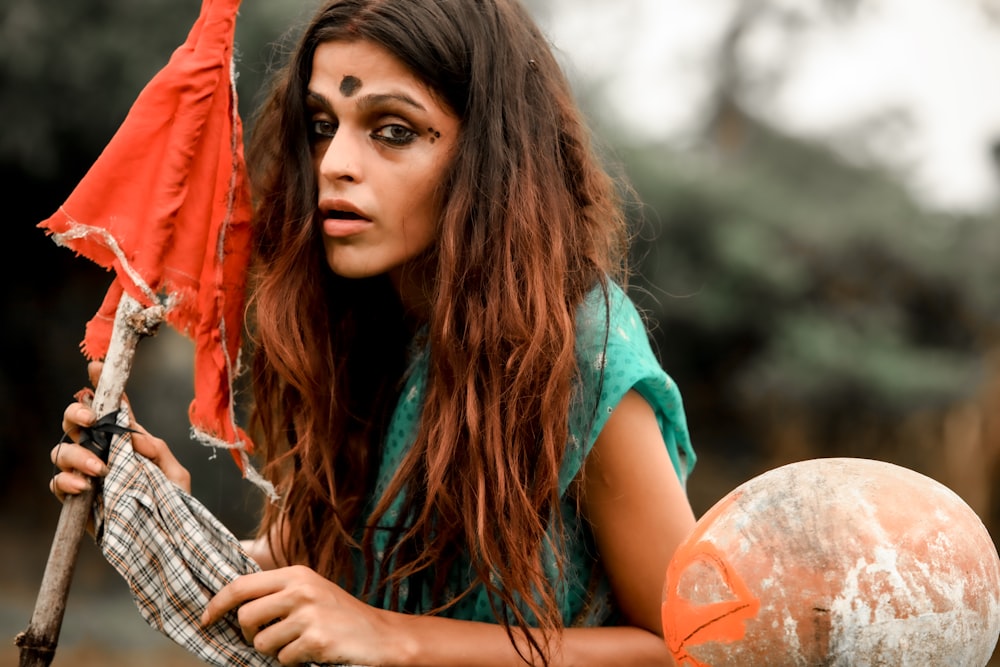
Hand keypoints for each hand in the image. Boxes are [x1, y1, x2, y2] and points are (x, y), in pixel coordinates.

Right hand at [49, 361, 191, 499]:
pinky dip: (67, 481)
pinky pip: (58, 483)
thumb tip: (132, 435)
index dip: (102, 385)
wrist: (166, 544)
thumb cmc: (173, 506)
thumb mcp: (176, 475)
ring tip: (99, 469)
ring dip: (76, 454)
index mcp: (127, 441)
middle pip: (76, 422)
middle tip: (92, 419)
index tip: (96, 367)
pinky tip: (85, 487)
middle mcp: (102, 453)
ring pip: (62, 450)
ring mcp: (86, 475)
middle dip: (77, 413)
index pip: (112, 408)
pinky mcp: (76, 500)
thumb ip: (157, 451)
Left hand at [201, 565, 401, 665]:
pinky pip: (282, 659)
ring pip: (261, 642)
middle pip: (245, 616)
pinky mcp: (316, 640)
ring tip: (297, 644)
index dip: (217, 603)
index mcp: (296, 574)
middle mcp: (300, 590)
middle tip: (266, 638)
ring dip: (274, 651)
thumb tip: (232, 605)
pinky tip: (312, 653)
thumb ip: (278, 593)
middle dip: (249, 634)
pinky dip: (292, 662)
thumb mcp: (311, 591)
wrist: (382, 636)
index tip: (205, 618)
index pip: (241, 585)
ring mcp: (309, 614)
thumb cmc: (341, 616)